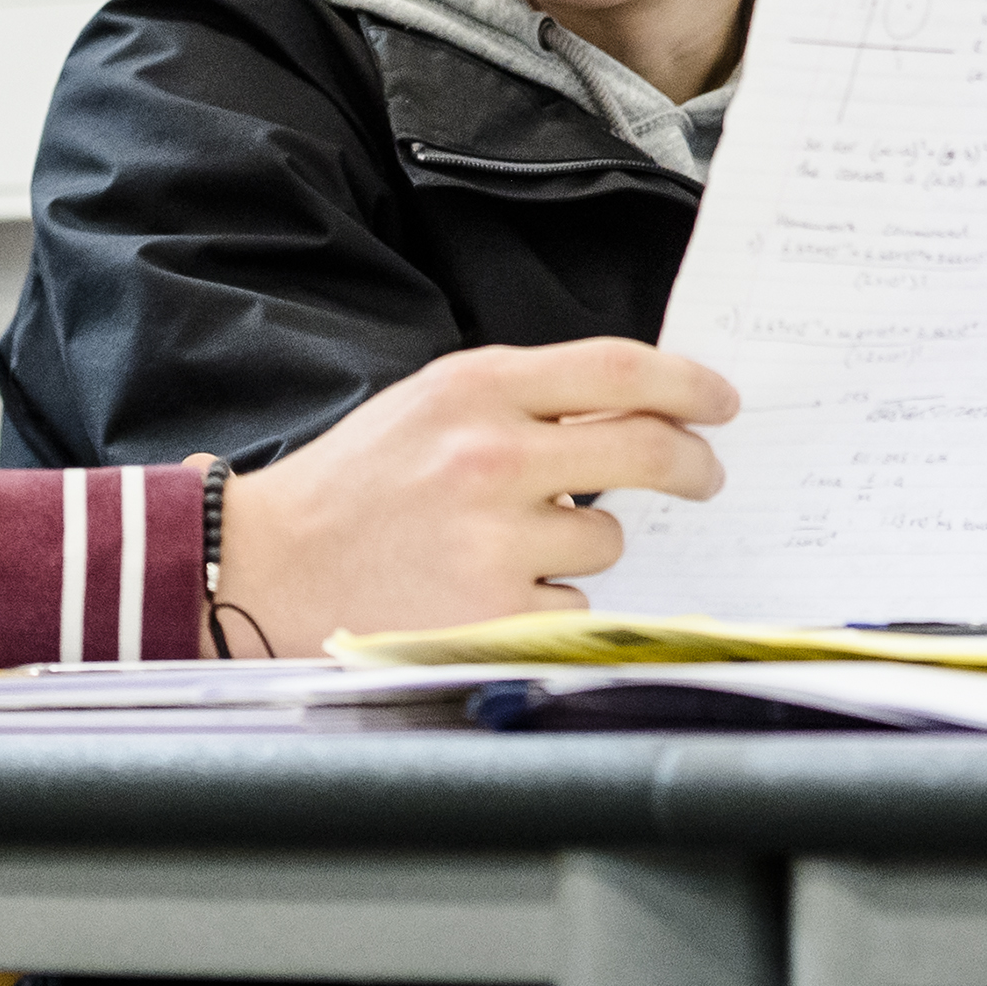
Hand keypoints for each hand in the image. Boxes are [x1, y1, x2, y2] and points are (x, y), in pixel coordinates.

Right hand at [218, 338, 736, 654]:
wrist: (266, 566)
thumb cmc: (355, 486)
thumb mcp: (432, 405)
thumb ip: (527, 398)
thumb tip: (636, 407)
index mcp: (476, 388)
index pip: (620, 370)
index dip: (689, 383)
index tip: (720, 401)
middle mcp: (492, 456)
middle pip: (646, 451)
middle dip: (693, 465)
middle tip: (705, 474)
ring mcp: (494, 540)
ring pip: (606, 543)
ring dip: (583, 547)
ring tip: (512, 547)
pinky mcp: (491, 615)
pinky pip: (570, 606)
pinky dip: (545, 603)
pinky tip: (489, 592)